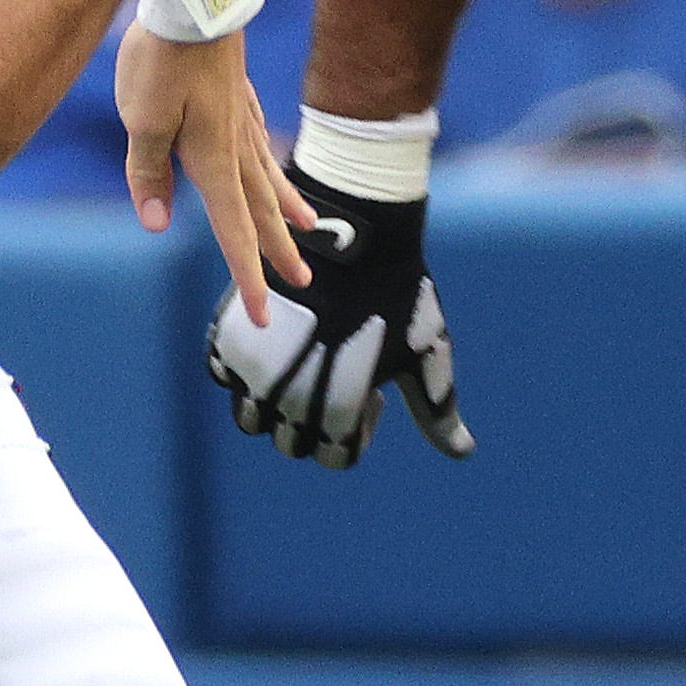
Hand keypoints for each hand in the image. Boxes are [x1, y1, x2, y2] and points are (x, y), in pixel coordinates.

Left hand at [118, 25, 310, 322]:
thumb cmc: (162, 59)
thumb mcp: (141, 120)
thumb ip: (148, 172)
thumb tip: (156, 224)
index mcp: (214, 161)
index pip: (234, 231)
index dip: (248, 276)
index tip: (265, 314)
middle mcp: (235, 148)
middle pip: (262, 212)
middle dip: (278, 254)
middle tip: (302, 287)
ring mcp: (241, 123)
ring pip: (270, 179)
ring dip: (287, 213)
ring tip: (308, 234)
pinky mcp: (236, 100)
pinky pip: (262, 149)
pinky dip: (276, 171)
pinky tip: (278, 171)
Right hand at [208, 157, 468, 465]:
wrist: (355, 228)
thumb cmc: (399, 294)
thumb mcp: (426, 353)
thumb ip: (437, 410)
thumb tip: (463, 452)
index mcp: (338, 412)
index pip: (334, 456)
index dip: (355, 430)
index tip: (369, 396)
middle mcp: (288, 400)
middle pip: (290, 443)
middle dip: (313, 422)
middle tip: (334, 380)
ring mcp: (252, 369)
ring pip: (250, 418)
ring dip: (272, 405)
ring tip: (299, 368)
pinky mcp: (229, 335)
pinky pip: (221, 375)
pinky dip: (241, 370)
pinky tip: (273, 345)